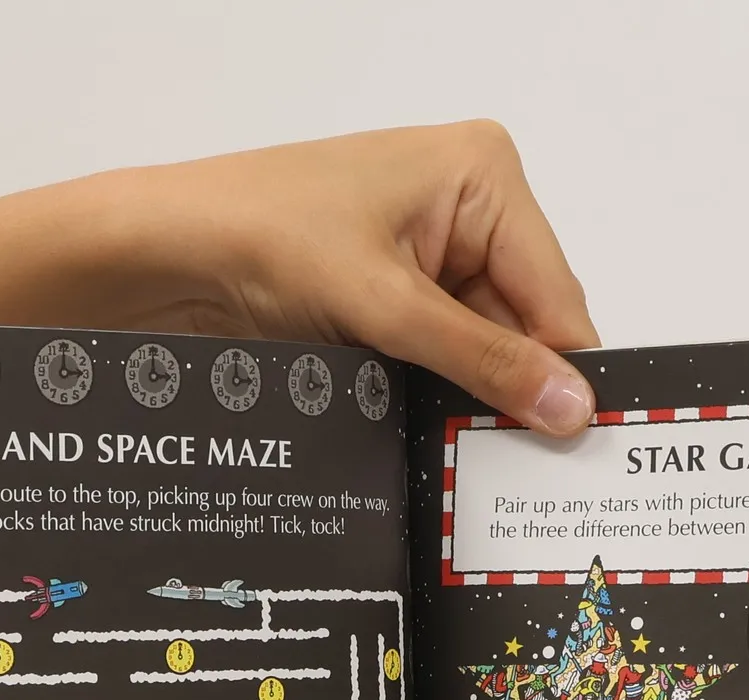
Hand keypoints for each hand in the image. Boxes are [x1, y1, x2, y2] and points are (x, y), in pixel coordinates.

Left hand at [85, 121, 601, 432]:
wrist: (165, 256)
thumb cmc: (263, 234)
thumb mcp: (387, 304)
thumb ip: (484, 359)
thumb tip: (570, 406)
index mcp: (484, 175)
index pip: (557, 294)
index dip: (568, 374)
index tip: (583, 448)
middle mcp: (467, 210)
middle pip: (526, 327)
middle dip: (520, 393)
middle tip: (532, 475)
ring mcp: (430, 260)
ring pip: (485, 354)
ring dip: (476, 405)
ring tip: (485, 469)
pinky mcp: (394, 303)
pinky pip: (444, 363)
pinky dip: (441, 402)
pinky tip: (442, 444)